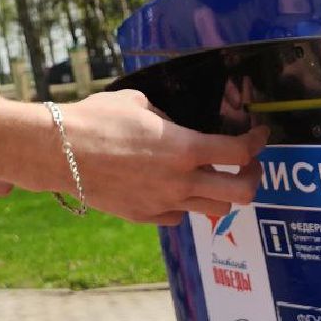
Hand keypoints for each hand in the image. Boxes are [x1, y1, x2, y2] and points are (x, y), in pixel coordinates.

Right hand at [0, 90, 267, 225]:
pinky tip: (174, 188)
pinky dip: (185, 204)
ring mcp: (164, 202)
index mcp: (184, 148)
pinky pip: (178, 216)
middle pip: (241, 193)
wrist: (60, 151)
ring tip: (213, 179)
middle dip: (252, 178)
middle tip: (247, 165)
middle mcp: (181, 181)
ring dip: (221, 194)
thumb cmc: (97, 119)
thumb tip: (176, 128)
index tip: (260, 135)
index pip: (238, 151)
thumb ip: (168, 120)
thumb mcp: (139, 104)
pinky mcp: (144, 216)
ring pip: (213, 210)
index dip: (257, 142)